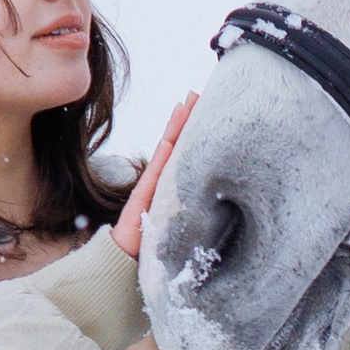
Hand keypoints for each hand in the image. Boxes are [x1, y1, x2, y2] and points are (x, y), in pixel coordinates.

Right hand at [112, 92, 198, 258]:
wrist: (127, 257)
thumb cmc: (156, 240)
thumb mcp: (182, 216)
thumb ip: (194, 202)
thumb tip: (223, 193)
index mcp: (173, 181)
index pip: (184, 148)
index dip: (193, 127)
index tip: (206, 105)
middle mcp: (162, 178)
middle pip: (175, 141)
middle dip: (185, 117)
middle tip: (197, 92)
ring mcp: (152, 185)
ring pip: (166, 149)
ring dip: (175, 127)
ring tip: (184, 104)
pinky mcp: (144, 197)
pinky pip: (155, 174)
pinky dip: (162, 156)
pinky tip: (169, 140)